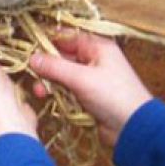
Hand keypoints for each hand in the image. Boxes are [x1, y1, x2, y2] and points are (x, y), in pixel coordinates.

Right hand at [29, 31, 151, 145]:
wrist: (134, 128)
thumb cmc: (113, 97)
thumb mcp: (82, 78)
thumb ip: (55, 66)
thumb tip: (32, 58)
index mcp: (98, 47)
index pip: (68, 37)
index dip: (48, 41)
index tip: (30, 49)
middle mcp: (94, 60)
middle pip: (63, 57)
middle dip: (47, 67)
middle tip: (33, 77)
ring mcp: (91, 79)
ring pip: (63, 76)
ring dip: (50, 83)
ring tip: (41, 93)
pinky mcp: (88, 97)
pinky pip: (68, 91)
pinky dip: (59, 94)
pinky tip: (50, 99)